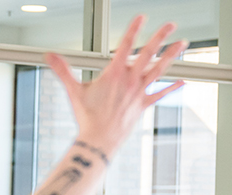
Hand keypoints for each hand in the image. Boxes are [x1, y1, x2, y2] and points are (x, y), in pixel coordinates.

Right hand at [45, 15, 186, 153]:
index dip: (134, 29)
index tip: (142, 17)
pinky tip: (182, 81)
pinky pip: (160, 94)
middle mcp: (130, 81)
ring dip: (171, 55)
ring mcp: (139, 92)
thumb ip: (63, 70)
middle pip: (148, 54)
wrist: (100, 139)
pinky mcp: (143, 105)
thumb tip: (49, 56)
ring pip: (159, 70)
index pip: (125, 45)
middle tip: (170, 25)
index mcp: (114, 74)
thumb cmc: (88, 117)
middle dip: (160, 37)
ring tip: (182, 43)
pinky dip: (171, 88)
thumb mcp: (74, 91)